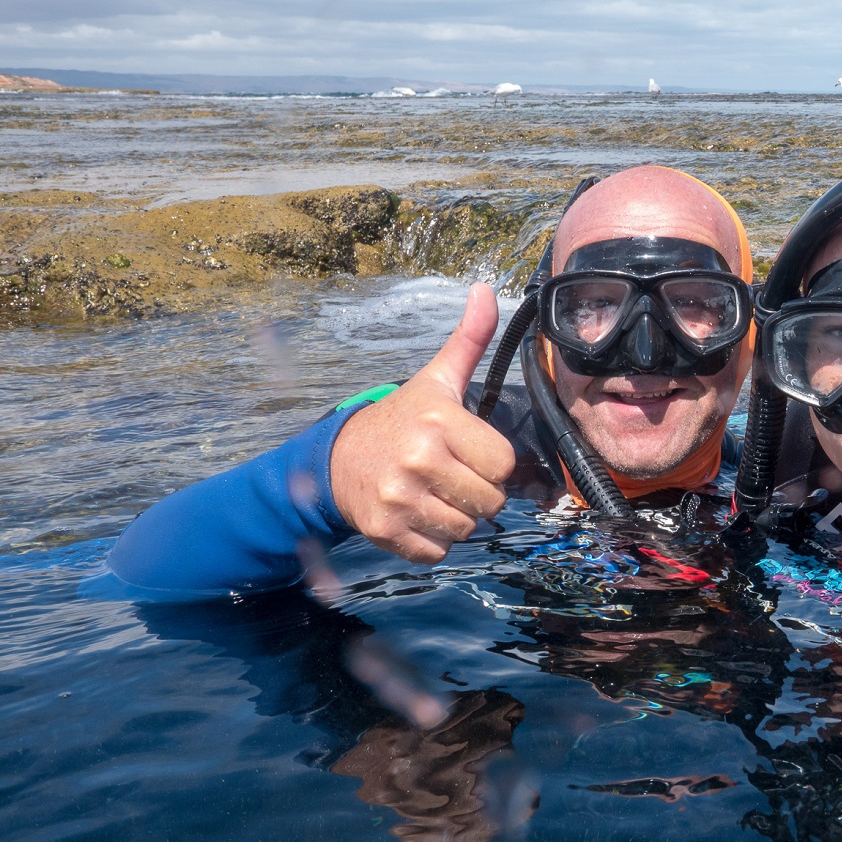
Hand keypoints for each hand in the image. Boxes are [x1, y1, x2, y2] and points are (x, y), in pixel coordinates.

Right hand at [331, 283, 516, 562]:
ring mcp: (399, 500)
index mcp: (438, 423)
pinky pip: (438, 552)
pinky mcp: (386, 533)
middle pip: (491, 502)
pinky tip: (418, 513)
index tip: (470, 451)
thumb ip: (468, 340)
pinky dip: (434, 540)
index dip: (493, 462)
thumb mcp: (435, 379)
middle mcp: (418, 461)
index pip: (504, 463)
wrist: (337, 460)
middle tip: (453, 475)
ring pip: (467, 529)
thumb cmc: (400, 420)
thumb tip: (487, 288)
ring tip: (436, 493)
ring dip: (458, 518)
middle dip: (479, 492)